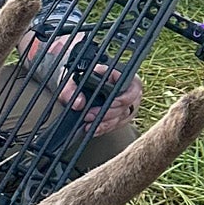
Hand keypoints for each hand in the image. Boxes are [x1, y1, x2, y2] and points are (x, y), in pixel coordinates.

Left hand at [26, 31, 143, 124]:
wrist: (73, 83)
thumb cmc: (76, 77)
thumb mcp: (70, 79)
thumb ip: (71, 89)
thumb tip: (79, 103)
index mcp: (120, 75)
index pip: (133, 87)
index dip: (123, 97)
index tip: (109, 103)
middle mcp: (126, 89)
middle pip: (127, 105)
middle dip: (108, 113)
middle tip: (90, 116)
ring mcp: (124, 103)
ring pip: (122, 116)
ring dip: (105, 122)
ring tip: (89, 125)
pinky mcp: (119, 114)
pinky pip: (116, 124)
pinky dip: (104, 127)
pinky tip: (93, 130)